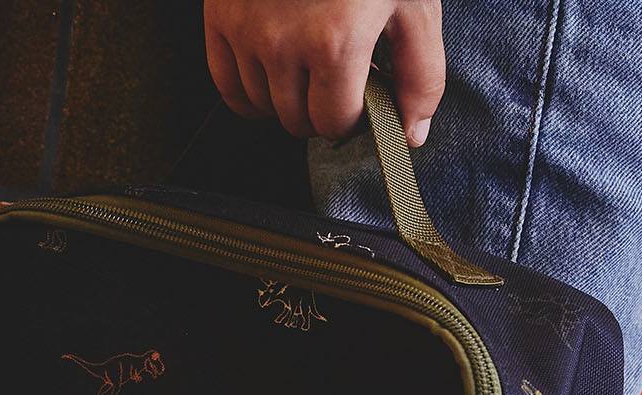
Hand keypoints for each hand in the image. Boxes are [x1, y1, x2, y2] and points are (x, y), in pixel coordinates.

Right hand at [203, 0, 443, 147]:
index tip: (361, 94)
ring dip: (288, 98)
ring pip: (263, 106)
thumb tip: (411, 135)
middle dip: (322, 109)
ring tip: (309, 65)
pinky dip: (249, 93)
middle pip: (297, 120)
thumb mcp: (413, 5)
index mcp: (334, 44)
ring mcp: (246, 30)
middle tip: (338, 79)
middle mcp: (283, 43)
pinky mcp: (221, 14)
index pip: (333, 123)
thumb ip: (421, 76)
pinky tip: (273, 78)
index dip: (353, 115)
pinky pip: (226, 85)